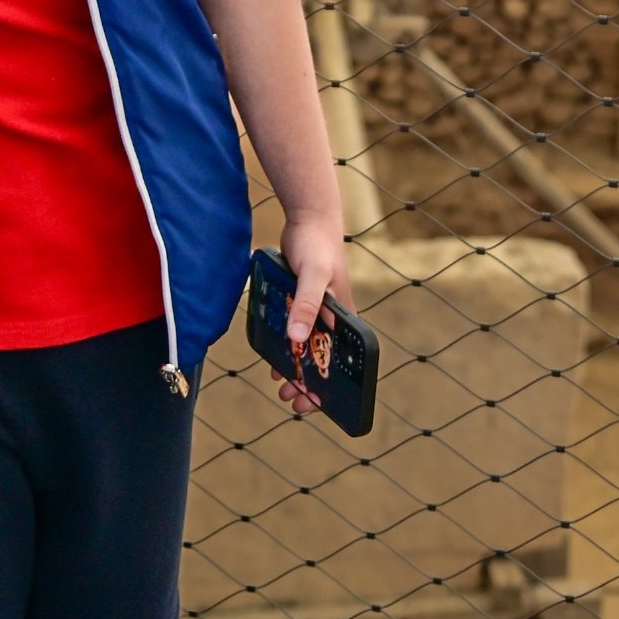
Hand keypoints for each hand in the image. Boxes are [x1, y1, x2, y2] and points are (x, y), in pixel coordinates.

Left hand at [276, 214, 349, 413]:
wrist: (309, 215)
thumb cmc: (317, 244)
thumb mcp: (313, 275)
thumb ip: (306, 305)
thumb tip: (296, 340)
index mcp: (344, 317)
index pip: (342, 361)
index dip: (330, 386)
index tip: (313, 403)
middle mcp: (333, 317)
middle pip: (324, 360)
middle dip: (309, 383)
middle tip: (289, 399)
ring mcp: (317, 310)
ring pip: (308, 348)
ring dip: (296, 368)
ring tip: (280, 385)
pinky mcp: (301, 301)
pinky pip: (295, 331)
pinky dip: (286, 347)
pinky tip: (273, 356)